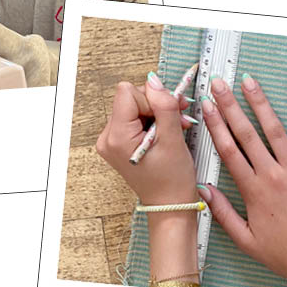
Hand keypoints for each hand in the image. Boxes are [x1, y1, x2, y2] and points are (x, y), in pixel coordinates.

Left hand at [96, 73, 198, 205]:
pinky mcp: (119, 143)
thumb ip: (164, 105)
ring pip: (134, 107)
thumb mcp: (173, 138)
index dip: (153, 99)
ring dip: (157, 113)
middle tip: (178, 117)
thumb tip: (155, 81)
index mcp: (117, 137)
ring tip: (174, 127)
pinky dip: (152, 122)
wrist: (169, 205)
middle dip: (156, 105)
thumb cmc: (172, 182)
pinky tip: (165, 132)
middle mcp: (108, 138)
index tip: (169, 113)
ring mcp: (112, 142)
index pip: (128, 93)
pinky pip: (134, 119)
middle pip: (130, 98)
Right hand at [198, 75, 286, 278]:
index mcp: (253, 191)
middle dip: (231, 106)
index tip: (206, 106)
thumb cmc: (284, 252)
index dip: (215, 125)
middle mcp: (273, 175)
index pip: (228, 150)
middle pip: (247, 134)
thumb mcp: (244, 239)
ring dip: (260, 103)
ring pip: (275, 130)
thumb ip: (221, 212)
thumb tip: (202, 189)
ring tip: (249, 82)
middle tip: (220, 85)